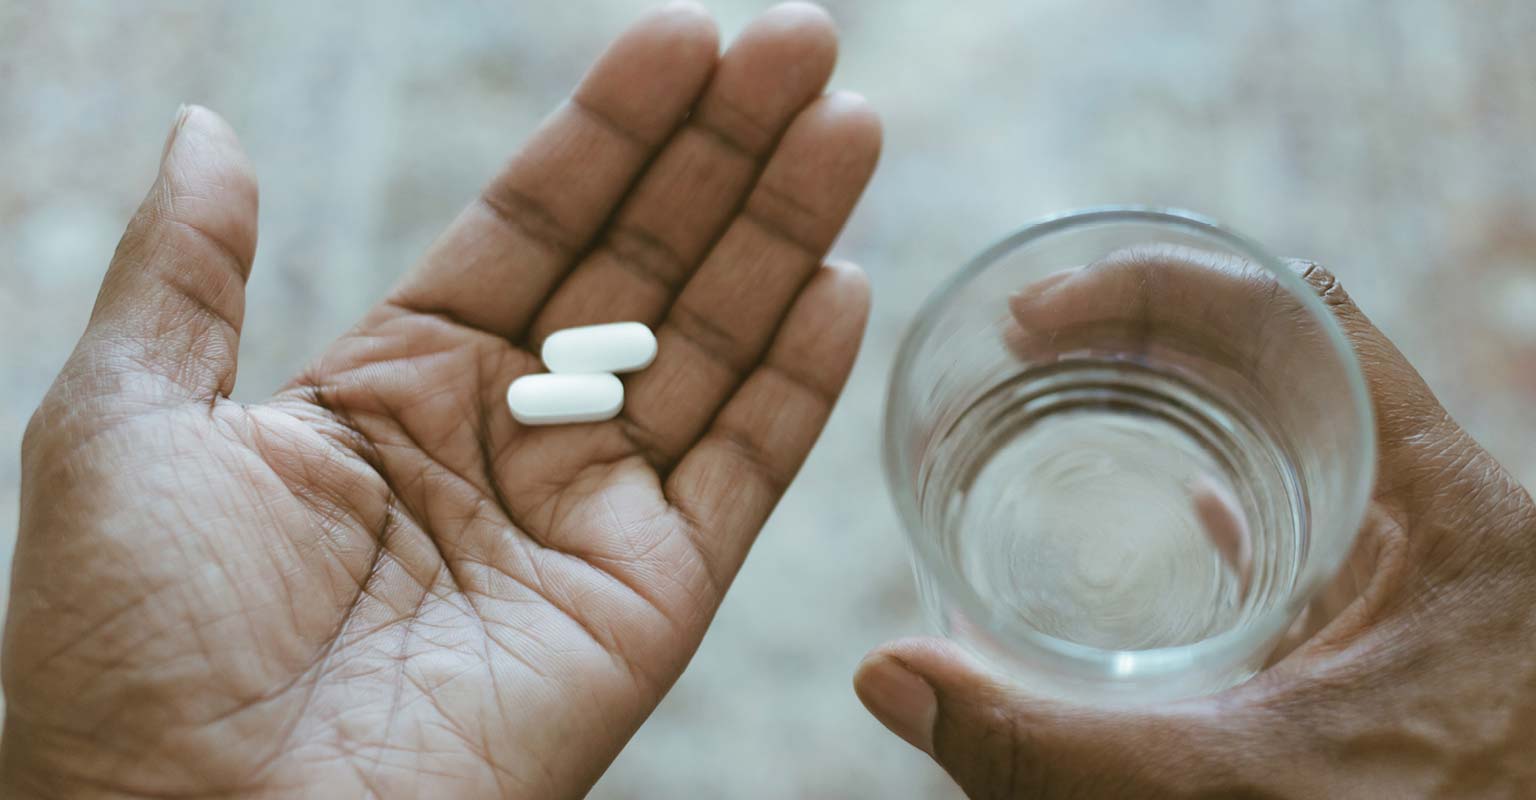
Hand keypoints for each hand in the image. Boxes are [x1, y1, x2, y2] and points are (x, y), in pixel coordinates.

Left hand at [1, 3, 879, 796]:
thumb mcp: (122, 423)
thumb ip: (184, 272)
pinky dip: (798, 379)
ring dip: (783, 231)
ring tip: (846, 120)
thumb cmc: (132, 648)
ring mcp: (587, 519)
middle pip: (641, 264)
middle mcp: (506, 438)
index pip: (531, 223)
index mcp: (393, 385)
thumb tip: (210, 128)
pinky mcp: (648, 602)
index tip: (682, 32)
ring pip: (708, 347)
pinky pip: (742, 472)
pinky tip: (844, 277)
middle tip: (801, 40)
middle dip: (723, 149)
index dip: (608, 126)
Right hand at [855, 255, 1535, 796]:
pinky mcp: (1408, 619)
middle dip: (1145, 331)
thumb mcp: (1234, 786)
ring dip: (1182, 399)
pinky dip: (1231, 485)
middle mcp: (1448, 512)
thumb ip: (1053, 749)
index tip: (1042, 314)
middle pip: (1288, 354)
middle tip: (1026, 341)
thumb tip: (891, 679)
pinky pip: (1315, 508)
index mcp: (1451, 510)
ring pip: (1298, 426)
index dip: (1161, 284)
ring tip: (1068, 393)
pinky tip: (1181, 509)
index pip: (1303, 316)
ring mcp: (1430, 564)